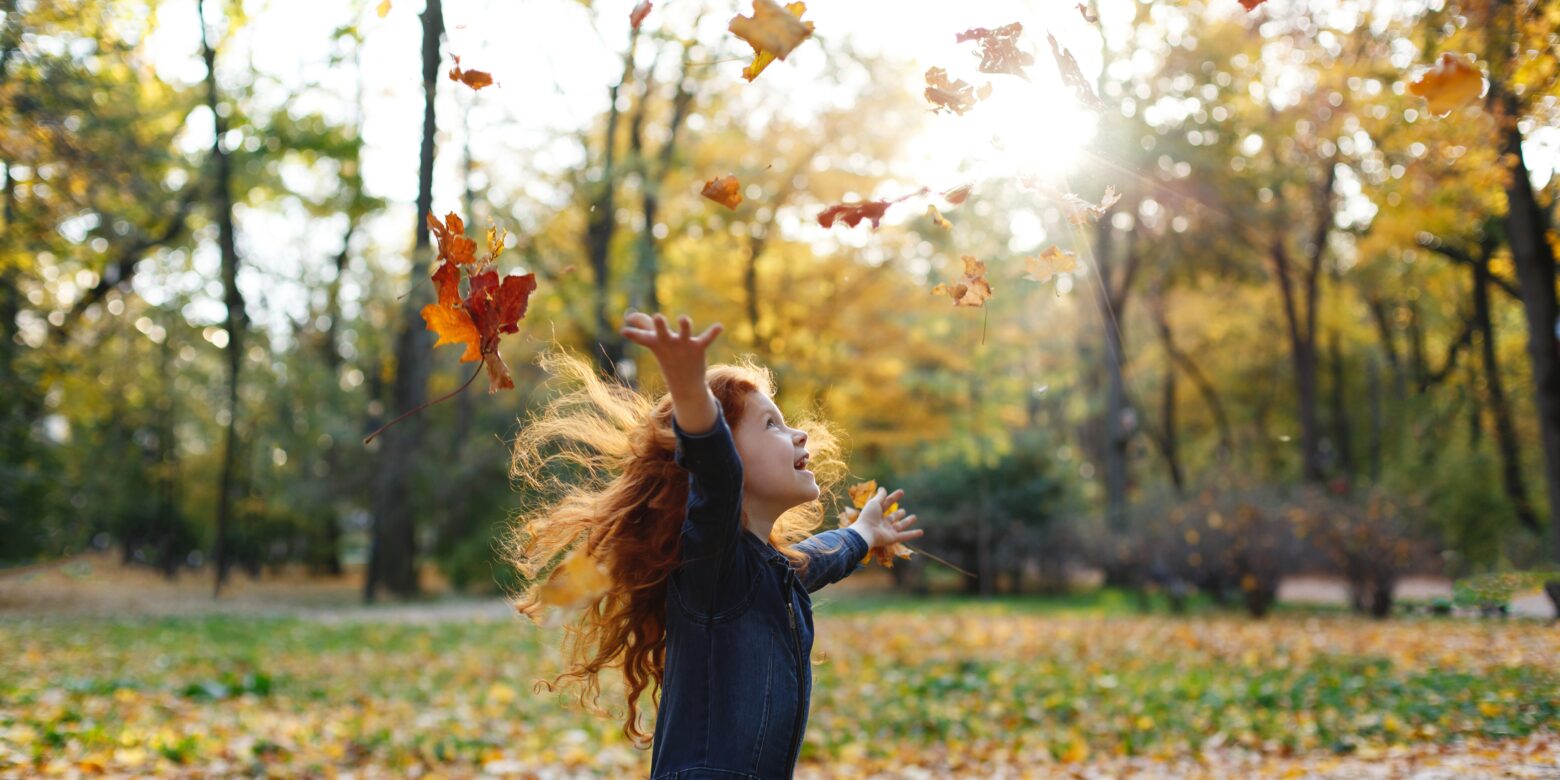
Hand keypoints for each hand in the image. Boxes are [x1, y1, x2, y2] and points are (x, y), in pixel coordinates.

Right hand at [621, 310, 724, 432]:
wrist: (685, 384)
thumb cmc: (667, 357)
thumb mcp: (654, 342)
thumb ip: (643, 327)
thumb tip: (629, 317)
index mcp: (656, 342)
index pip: (642, 337)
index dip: (633, 334)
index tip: (623, 330)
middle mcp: (669, 343)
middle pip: (662, 333)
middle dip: (660, 325)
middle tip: (658, 317)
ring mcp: (683, 346)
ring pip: (685, 333)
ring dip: (685, 326)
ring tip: (684, 319)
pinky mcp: (698, 348)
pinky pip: (706, 339)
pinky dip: (712, 333)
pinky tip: (720, 326)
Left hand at [848, 487, 922, 550]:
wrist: (865, 533)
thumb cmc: (868, 516)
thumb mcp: (874, 503)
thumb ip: (880, 496)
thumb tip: (882, 488)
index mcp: (876, 513)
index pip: (886, 503)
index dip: (894, 497)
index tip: (902, 492)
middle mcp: (882, 522)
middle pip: (892, 517)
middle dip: (898, 514)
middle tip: (903, 511)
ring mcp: (888, 531)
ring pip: (900, 525)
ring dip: (907, 522)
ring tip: (914, 517)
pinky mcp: (893, 538)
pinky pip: (905, 536)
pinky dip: (913, 534)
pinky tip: (921, 532)